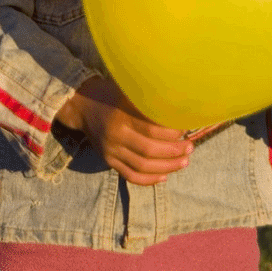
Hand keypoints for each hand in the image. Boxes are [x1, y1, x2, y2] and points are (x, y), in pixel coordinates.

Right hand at [55, 78, 192, 185]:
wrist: (81, 105)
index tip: (185, 129)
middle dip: (174, 152)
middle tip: (190, 147)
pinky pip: (130, 176)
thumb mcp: (126, 90)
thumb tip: (177, 107)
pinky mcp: (107, 160)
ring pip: (142, 166)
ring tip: (184, 162)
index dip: (172, 133)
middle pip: (149, 150)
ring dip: (167, 167)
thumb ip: (147, 100)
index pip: (151, 129)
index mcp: (120, 115)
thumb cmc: (109, 94)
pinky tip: (164, 176)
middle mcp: (114, 135)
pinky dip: (149, 180)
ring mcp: (110, 150)